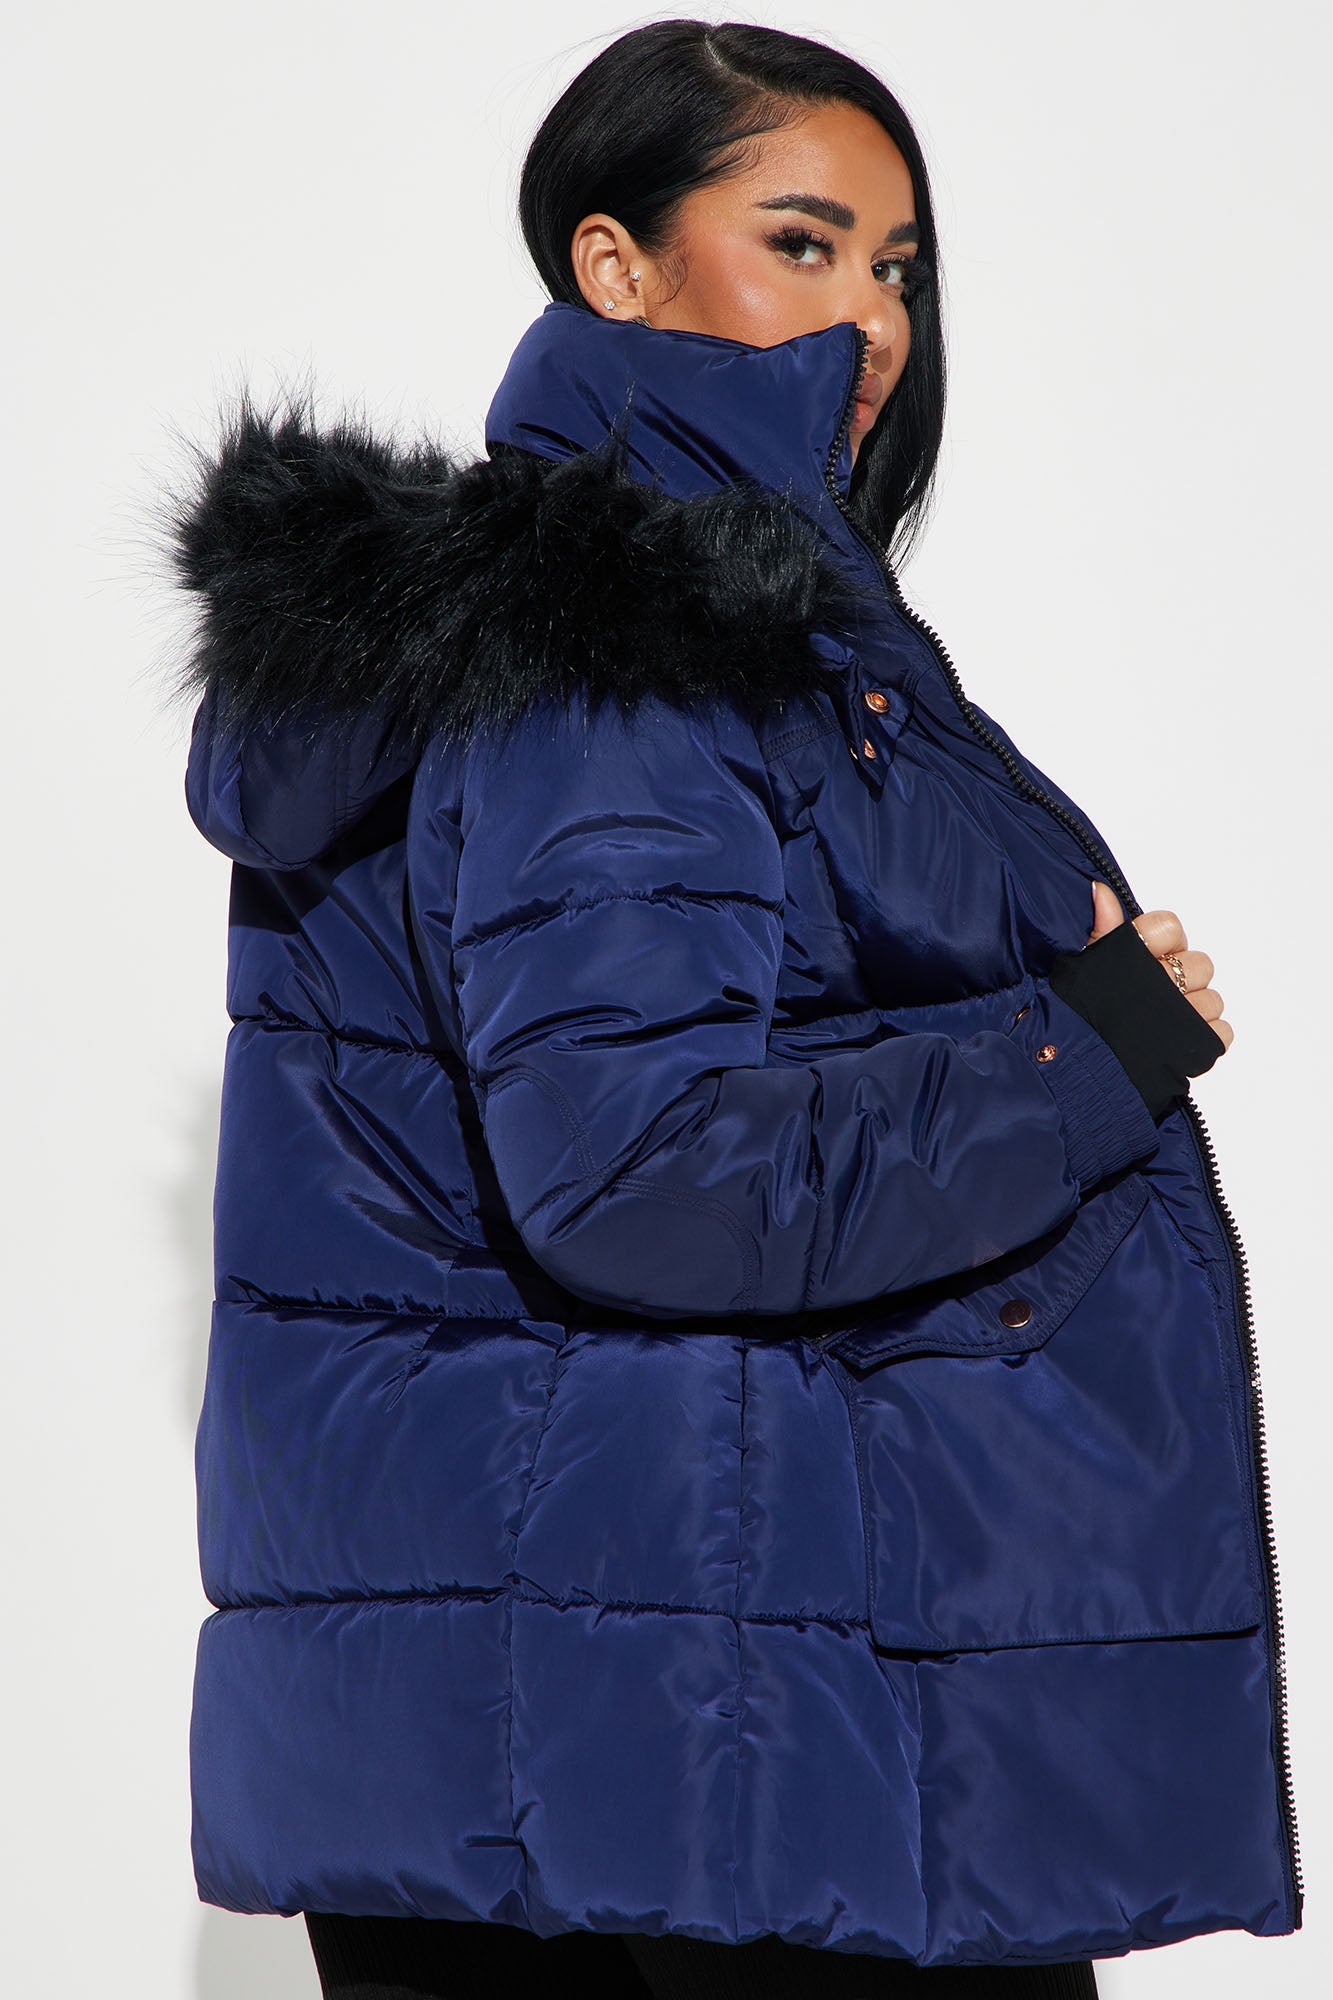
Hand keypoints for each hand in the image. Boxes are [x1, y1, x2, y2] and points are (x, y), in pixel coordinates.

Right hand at [1087, 880, 1232, 1052]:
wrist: (1073, 1066)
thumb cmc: (1073, 1015)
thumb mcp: (1080, 965)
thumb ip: (1100, 926)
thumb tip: (1102, 889)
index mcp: (1133, 957)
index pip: (1170, 927)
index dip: (1164, 941)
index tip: (1150, 956)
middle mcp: (1161, 984)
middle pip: (1200, 964)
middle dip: (1182, 978)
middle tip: (1157, 994)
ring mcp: (1181, 1017)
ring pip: (1213, 1000)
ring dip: (1194, 1010)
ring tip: (1166, 1023)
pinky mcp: (1196, 1048)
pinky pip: (1221, 1032)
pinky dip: (1206, 1037)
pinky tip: (1180, 1040)